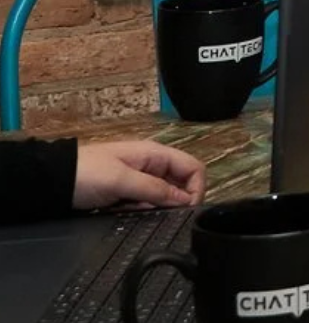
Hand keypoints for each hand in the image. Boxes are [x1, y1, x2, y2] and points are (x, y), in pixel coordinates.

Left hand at [72, 140, 205, 211]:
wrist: (51, 182)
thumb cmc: (86, 174)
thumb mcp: (122, 180)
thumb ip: (155, 190)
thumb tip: (185, 201)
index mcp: (156, 154)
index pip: (193, 167)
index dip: (196, 188)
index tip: (187, 211)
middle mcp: (152, 166)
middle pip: (180, 183)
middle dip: (174, 201)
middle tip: (158, 214)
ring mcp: (139, 180)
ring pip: (163, 196)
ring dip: (156, 207)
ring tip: (135, 212)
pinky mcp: (127, 194)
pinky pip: (146, 204)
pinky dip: (142, 211)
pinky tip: (126, 213)